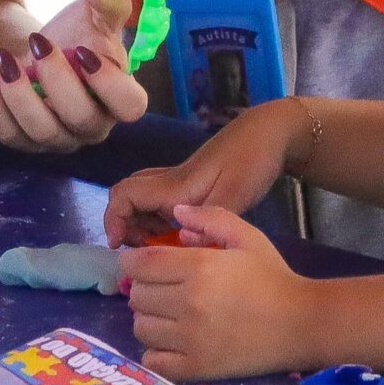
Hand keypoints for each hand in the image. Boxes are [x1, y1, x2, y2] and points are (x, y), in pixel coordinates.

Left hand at [0, 0, 147, 155]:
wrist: (43, 50)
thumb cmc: (80, 33)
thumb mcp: (96, 12)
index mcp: (121, 98)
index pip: (130, 106)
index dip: (109, 83)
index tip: (83, 50)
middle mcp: (94, 125)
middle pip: (82, 119)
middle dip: (58, 81)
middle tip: (39, 42)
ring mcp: (60, 138)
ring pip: (42, 131)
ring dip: (20, 95)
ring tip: (4, 57)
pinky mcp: (27, 141)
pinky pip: (9, 135)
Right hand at [103, 100, 302, 245]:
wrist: (271, 134)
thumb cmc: (252, 160)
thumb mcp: (235, 194)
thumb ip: (209, 224)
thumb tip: (183, 246)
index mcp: (175, 185)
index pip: (124, 195)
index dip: (113, 220)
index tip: (118, 246)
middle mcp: (171, 182)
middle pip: (127, 196)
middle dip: (123, 224)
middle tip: (141, 250)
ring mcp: (181, 182)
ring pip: (143, 199)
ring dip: (140, 223)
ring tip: (158, 248)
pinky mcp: (193, 185)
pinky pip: (161, 202)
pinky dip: (157, 219)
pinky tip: (178, 236)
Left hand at [119, 205, 316, 381]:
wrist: (301, 323)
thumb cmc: (273, 276)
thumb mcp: (247, 237)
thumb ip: (211, 219)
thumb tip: (177, 212)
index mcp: (199, 268)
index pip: (141, 264)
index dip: (133, 262)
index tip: (141, 264)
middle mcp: (189, 304)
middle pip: (137, 296)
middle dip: (144, 288)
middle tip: (162, 288)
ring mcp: (191, 339)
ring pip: (141, 327)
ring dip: (148, 318)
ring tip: (167, 314)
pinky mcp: (197, 367)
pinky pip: (153, 360)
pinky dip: (155, 350)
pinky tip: (171, 341)